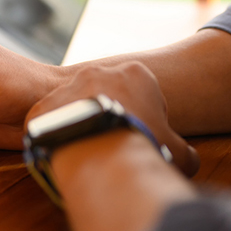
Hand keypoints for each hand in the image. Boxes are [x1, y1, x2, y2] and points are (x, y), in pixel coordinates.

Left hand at [27, 62, 199, 176]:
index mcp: (135, 74)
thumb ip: (185, 152)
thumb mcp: (178, 153)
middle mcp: (96, 72)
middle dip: (109, 117)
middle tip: (112, 144)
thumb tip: (188, 158)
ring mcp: (65, 87)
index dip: (144, 118)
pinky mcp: (41, 107)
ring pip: (74, 107)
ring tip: (88, 153)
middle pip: (105, 96)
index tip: (140, 137)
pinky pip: (48, 123)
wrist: (101, 153)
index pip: (142, 94)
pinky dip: (55, 138)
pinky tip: (64, 155)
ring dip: (80, 126)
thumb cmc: (144, 148)